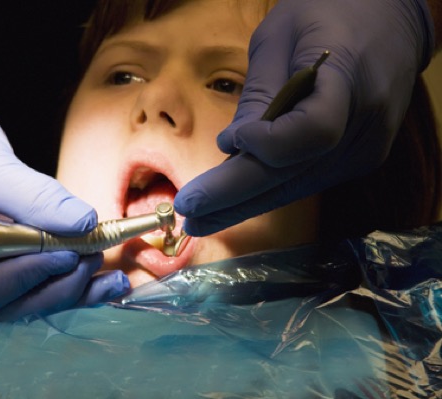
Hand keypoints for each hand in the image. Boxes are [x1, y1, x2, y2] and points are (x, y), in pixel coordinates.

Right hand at [0, 76, 128, 319]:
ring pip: (25, 294)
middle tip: (94, 260)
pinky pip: (30, 273)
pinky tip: (100, 275)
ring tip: (113, 281)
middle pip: (9, 303)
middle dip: (57, 286)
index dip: (32, 277)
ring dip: (70, 289)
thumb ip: (35, 199)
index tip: (72, 254)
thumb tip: (85, 224)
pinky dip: (64, 274)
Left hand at [174, 0, 433, 235]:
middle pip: (293, 174)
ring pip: (295, 187)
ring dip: (243, 205)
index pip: (314, 131)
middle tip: (189, 213)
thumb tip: (231, 148)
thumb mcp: (283, 36)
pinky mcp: (356, 160)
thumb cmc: (330, 15)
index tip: (227, 141)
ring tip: (198, 218)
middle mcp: (365, 126)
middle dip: (234, 196)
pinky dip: (265, 191)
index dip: (269, 144)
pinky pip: (304, 181)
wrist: (390, 23)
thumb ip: (261, 94)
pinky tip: (230, 201)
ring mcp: (364, 149)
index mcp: (350, 79)